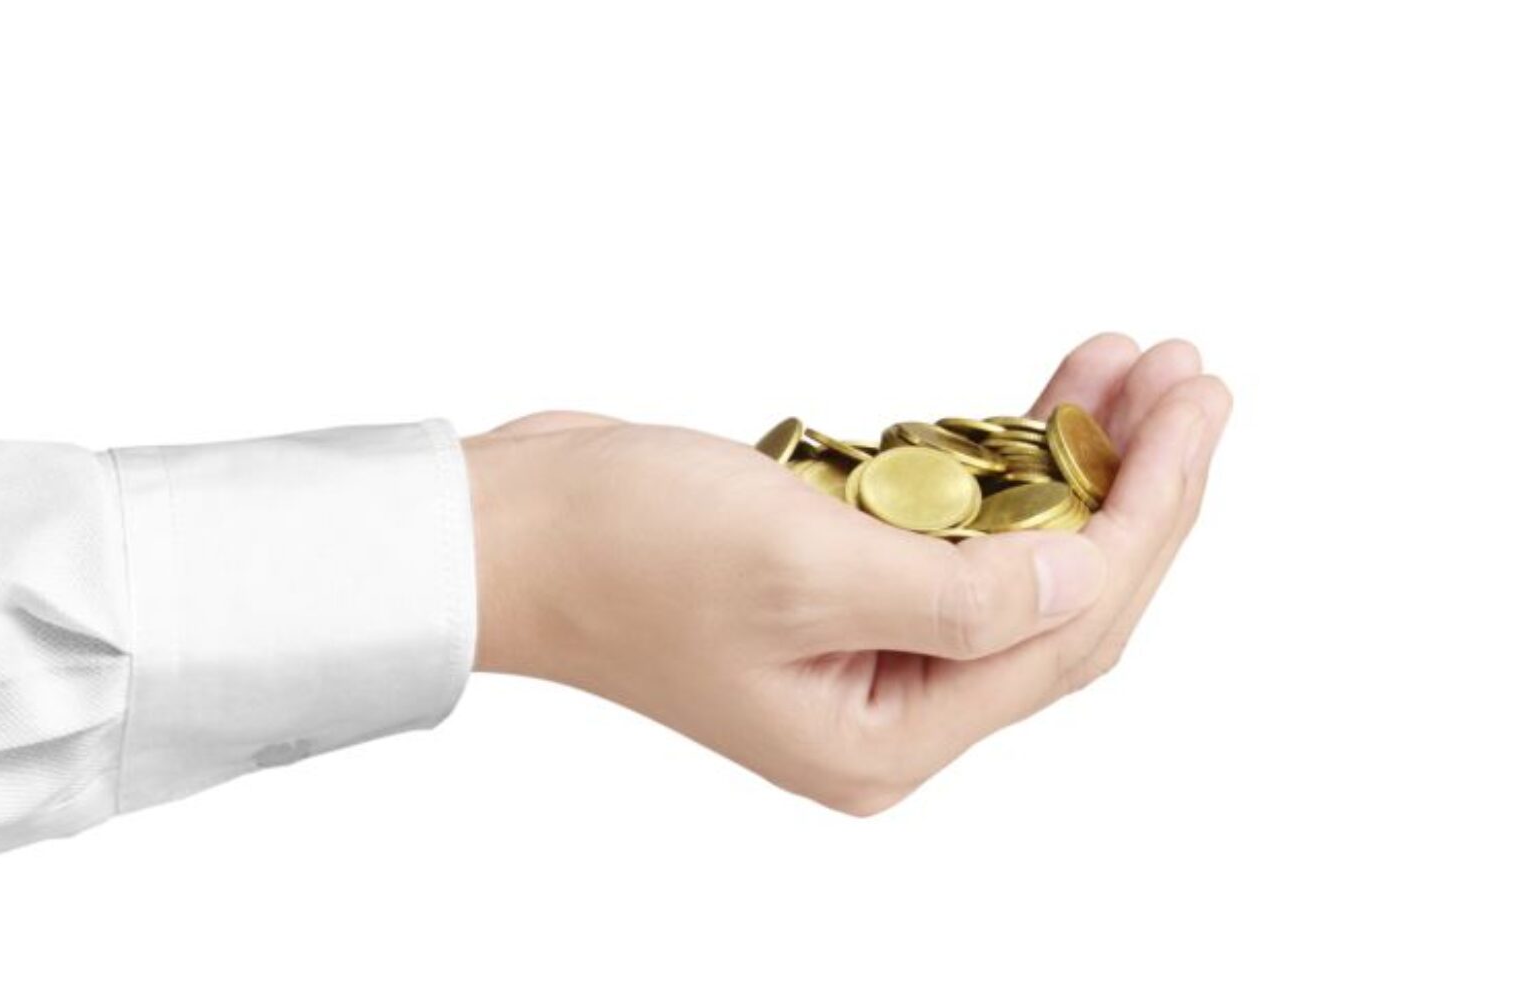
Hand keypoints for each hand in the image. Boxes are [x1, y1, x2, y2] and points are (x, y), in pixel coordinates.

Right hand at [462, 335, 1231, 814]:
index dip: (1146, 517)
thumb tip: (1088, 577)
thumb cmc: (625, 553)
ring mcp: (863, 643)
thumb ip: (964, 590)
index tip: (1193, 412)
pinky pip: (951, 524)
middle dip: (1132, 484)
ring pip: (1014, 553)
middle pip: (1059, 596)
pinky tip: (1043, 397)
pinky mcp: (839, 578)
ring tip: (1130, 366)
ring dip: (1073, 459)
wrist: (510, 525)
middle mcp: (886, 705)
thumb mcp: (807, 566)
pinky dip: (997, 460)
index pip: (1064, 629)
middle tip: (1186, 377)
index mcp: (884, 737)